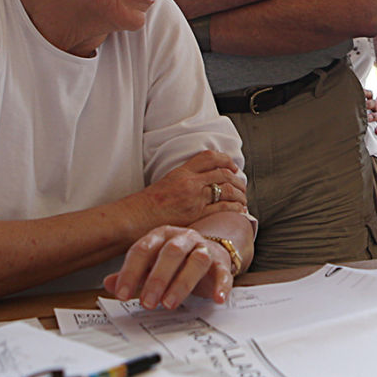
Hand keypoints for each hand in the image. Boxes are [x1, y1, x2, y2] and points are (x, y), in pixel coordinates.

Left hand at [104, 226, 235, 308]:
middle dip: (157, 279)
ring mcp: (204, 248)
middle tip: (146, 302)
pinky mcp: (222, 263)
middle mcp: (183, 238)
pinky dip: (221, 285)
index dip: (131, 272)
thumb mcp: (150, 265)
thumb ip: (132, 274)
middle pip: (170, 253)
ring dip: (182, 283)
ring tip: (169, 304)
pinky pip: (223, 272)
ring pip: (196, 261)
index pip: (143, 250)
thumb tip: (109, 284)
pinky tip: (217, 298)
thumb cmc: (175, 260)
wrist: (210, 250)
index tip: (122, 294)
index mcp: (161, 235)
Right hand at [129, 150, 247, 229]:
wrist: (134, 219)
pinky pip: (223, 208)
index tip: (232, 166)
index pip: (209, 157)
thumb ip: (182, 180)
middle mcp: (190, 182)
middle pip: (222, 173)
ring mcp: (194, 199)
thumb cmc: (145, 206)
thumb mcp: (164, 184)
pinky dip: (235, 208)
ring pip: (227, 189)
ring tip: (242, 199)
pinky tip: (239, 210)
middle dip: (237, 179)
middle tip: (241, 186)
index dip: (225, 160)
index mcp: (181, 172)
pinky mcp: (197, 215)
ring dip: (239, 194)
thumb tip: (198, 183)